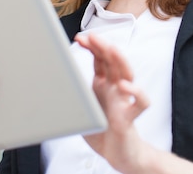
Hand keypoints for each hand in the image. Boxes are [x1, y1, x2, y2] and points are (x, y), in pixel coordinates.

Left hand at [75, 34, 151, 172]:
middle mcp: (116, 89)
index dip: (92, 47)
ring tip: (112, 49)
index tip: (80, 38)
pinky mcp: (129, 118)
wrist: (120, 155)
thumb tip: (52, 83)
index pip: (101, 59)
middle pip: (113, 62)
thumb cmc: (103, 130)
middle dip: (103, 47)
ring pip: (128, 75)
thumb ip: (76, 93)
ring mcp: (124, 102)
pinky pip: (139, 103)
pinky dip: (135, 93)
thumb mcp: (84, 107)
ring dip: (120, 61)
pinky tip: (125, 86)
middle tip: (93, 36)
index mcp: (104, 85)